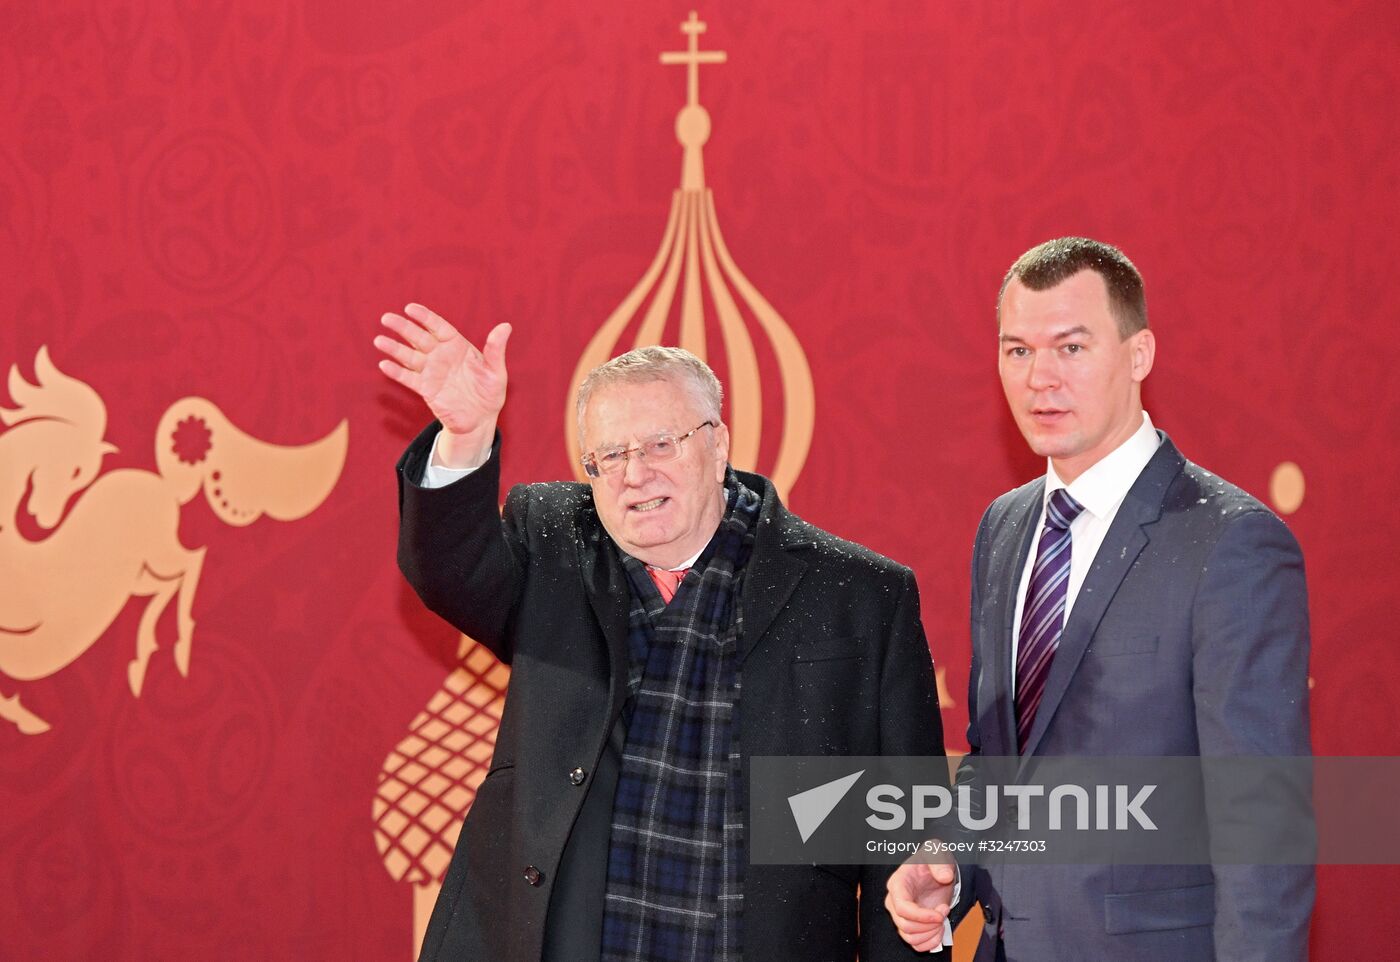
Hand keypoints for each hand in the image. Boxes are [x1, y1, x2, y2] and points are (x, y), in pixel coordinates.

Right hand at [375, 304, 511, 467]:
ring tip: (379, 340)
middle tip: (386, 318)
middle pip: (419, 338)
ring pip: (409, 356)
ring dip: (394, 349)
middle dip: (403, 328)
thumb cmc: (490, 392)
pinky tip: (384, 365)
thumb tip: (506, 326)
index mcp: (457, 346)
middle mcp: (441, 356)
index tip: (410, 308)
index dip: (425, 317)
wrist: (480, 419)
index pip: (438, 327)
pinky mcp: (426, 389)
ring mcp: (432, 372)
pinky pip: (409, 378)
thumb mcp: (496, 371)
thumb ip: (496, 349)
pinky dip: (397, 372)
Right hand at [885, 856, 956, 952]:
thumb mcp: (937, 854)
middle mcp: (895, 902)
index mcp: (898, 884)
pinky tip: (939, 930)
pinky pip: (916, 944)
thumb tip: (944, 876)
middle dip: (929, 925)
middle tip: (944, 912)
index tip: (940, 914)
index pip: (902, 908)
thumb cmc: (931, 861)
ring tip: (942, 920)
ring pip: (910, 937)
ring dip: (931, 934)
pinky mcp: (910, 926)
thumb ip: (939, 862)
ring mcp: (901, 916)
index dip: (921, 916)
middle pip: (905, 925)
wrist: (936, 873)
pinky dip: (930, 942)